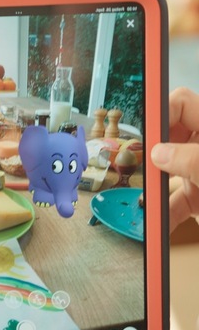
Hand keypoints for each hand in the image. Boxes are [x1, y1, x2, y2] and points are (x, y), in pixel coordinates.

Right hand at [151, 87, 198, 232]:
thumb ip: (190, 159)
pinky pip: (176, 202)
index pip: (181, 104)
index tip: (142, 130)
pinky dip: (166, 215)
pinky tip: (159, 225)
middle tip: (139, 168)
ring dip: (155, 191)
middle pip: (168, 139)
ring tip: (146, 204)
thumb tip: (159, 152)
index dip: (161, 113)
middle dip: (151, 155)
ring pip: (168, 174)